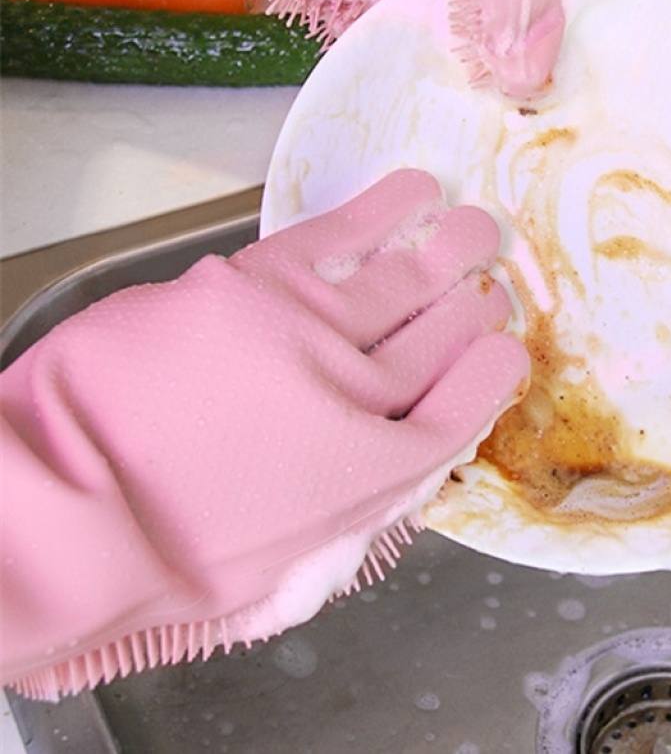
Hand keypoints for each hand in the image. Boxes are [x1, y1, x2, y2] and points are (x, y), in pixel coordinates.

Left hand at [0, 169, 527, 699]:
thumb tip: (383, 474)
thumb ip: (346, 518)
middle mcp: (352, 400)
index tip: (506, 351)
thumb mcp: (277, 577)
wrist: (64, 507)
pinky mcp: (253, 283)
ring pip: (401, 284)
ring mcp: (305, 334)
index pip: (454, 415)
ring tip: (479, 226)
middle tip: (496, 285)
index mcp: (367, 478)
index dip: (487, 378)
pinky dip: (381, 212)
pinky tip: (412, 192)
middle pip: (435, 341)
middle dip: (476, 309)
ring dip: (448, 251)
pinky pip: (336, 239)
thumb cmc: (168, 560)